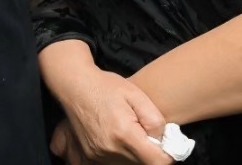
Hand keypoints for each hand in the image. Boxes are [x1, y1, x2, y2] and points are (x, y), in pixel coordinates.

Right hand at [50, 65, 169, 163]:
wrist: (74, 84)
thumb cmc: (106, 86)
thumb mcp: (137, 95)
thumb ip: (155, 120)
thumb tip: (164, 141)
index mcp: (124, 134)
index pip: (158, 162)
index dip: (167, 154)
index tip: (165, 143)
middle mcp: (110, 149)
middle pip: (143, 164)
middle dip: (150, 152)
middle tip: (144, 133)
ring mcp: (97, 155)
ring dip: (135, 154)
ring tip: (128, 133)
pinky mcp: (89, 155)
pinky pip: (113, 162)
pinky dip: (120, 155)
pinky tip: (117, 139)